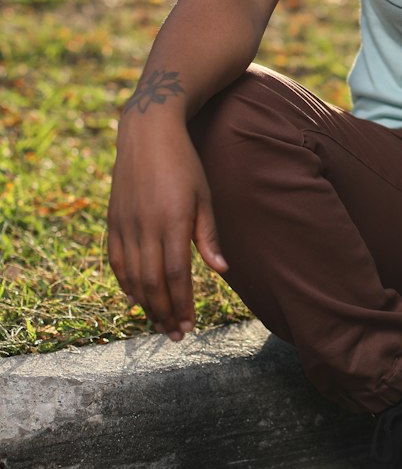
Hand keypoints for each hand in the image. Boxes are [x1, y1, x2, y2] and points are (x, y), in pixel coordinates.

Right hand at [107, 118, 226, 340]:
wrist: (147, 133)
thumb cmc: (184, 163)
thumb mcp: (204, 196)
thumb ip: (209, 235)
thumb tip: (221, 271)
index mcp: (172, 221)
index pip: (176, 275)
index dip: (182, 304)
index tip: (189, 326)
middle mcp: (145, 227)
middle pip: (152, 282)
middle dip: (164, 313)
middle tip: (175, 335)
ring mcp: (125, 224)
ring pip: (132, 276)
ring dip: (146, 304)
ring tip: (158, 324)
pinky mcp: (113, 220)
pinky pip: (116, 260)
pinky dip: (125, 283)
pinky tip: (135, 299)